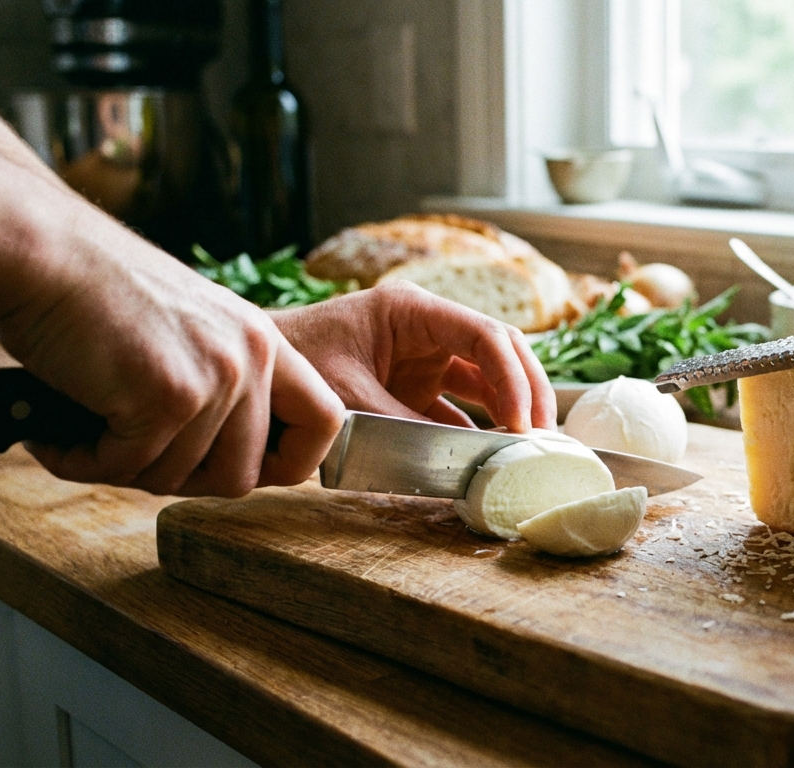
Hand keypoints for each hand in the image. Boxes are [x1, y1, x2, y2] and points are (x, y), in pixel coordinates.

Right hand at [0, 160, 343, 496]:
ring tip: (89, 437)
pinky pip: (130, 468)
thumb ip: (226, 379)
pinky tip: (61, 440)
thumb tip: (237, 458)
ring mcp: (214, 379)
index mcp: (264, 342)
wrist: (47, 254)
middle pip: (244, 473)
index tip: (251, 473)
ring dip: (127, 469)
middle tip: (135, 459)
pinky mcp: (167, 397)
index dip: (295, 463)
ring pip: (182, 477)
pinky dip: (86, 463)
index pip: (326, 420)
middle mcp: (251, 359)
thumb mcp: (195, 328)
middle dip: (184, 481)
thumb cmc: (102, 294)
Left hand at [270, 282, 556, 431]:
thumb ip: (406, 426)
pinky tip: (487, 460)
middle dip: (527, 391)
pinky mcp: (414, 388)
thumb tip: (461, 458)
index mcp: (412, 311)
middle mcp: (427, 330)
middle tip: (542, 435)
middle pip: (499, 353)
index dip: (512, 378)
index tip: (520, 422)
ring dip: (508, 412)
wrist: (251, 376)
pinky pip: (457, 409)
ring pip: (486, 380)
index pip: (485, 336)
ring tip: (525, 449)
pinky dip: (474, 433)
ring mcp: (422, 359)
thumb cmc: (292, 366)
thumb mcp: (349, 397)